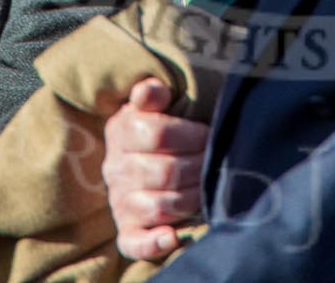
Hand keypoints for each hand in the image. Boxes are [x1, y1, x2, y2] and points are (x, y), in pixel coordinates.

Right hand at [102, 78, 207, 260]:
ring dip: (191, 198)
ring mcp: (121, 201)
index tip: (210, 135)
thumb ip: (153, 93)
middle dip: (198, 167)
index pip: (158, 133)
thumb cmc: (158, 127)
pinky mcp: (127, 228)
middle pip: (163, 171)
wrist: (138, 158)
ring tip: (210, 189)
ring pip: (158, 206)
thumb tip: (150, 90)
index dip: (191, 135)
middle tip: (217, 163)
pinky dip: (152, 243)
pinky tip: (172, 237)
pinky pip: (133, 242)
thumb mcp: (153, 104)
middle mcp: (116, 169)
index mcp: (122, 132)